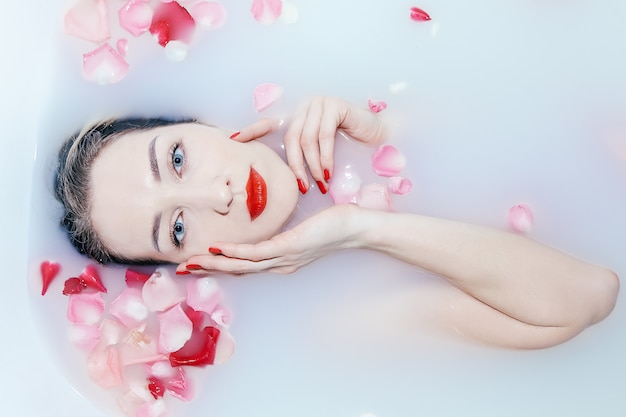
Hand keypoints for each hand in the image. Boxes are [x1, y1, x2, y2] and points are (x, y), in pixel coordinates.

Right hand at [176, 204, 362, 274]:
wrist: (356, 228)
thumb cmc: (331, 225)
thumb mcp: (300, 228)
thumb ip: (281, 230)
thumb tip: (267, 223)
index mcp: (279, 259)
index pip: (243, 265)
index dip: (218, 265)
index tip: (195, 261)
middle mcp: (279, 263)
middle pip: (237, 270)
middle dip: (208, 269)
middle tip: (182, 268)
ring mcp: (283, 257)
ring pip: (242, 265)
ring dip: (215, 265)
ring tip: (192, 262)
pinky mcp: (289, 247)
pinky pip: (257, 253)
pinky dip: (236, 253)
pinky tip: (218, 251)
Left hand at [231, 96, 387, 192]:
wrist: (377, 135)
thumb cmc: (349, 145)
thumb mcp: (319, 150)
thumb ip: (302, 154)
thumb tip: (285, 175)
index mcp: (297, 116)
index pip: (270, 122)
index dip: (252, 131)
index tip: (233, 140)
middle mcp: (305, 106)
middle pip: (291, 138)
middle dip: (295, 166)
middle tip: (302, 187)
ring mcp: (320, 103)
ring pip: (307, 139)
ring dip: (312, 165)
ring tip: (319, 183)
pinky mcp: (335, 106)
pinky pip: (324, 136)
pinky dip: (325, 157)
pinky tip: (328, 172)